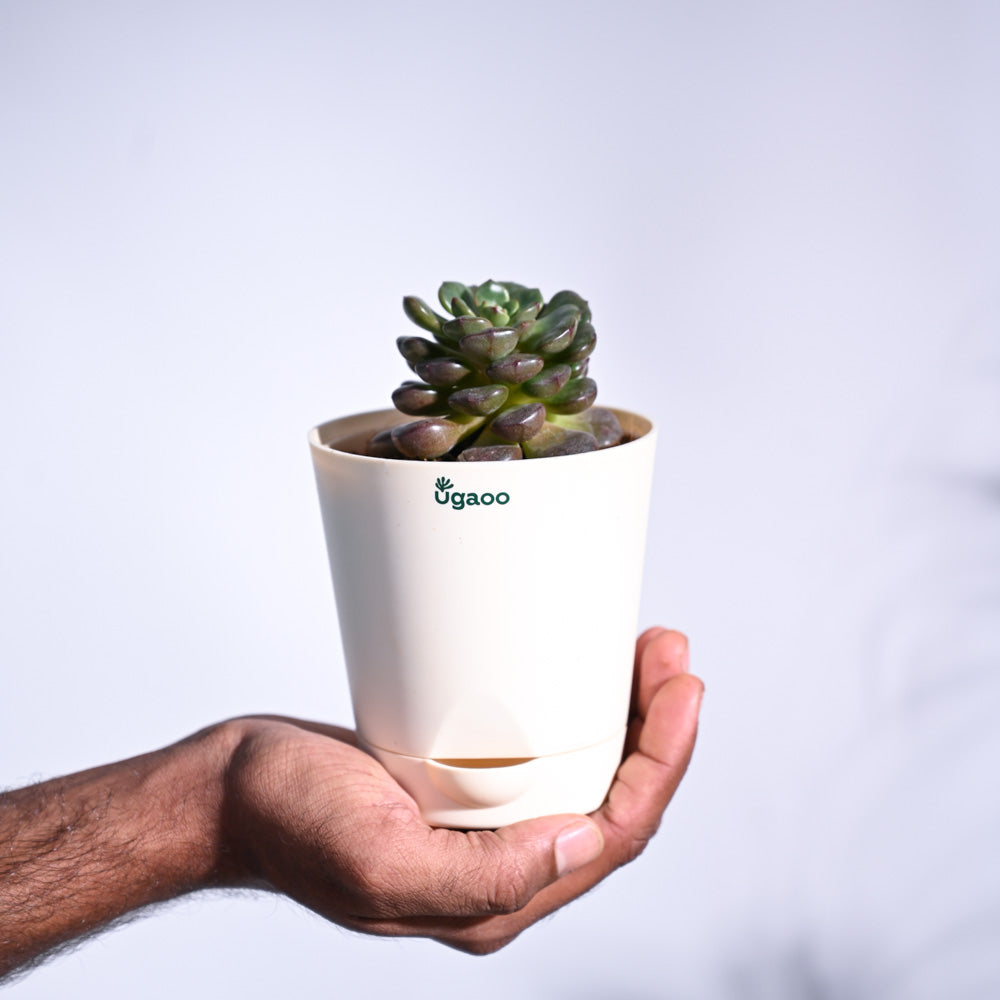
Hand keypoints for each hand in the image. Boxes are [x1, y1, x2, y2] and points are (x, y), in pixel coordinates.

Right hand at [219, 627, 702, 953]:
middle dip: (660, 731)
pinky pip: (545, 755)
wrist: (231, 790)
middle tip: (671, 656)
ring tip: (647, 654)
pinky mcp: (463, 787)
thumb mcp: (378, 858)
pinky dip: (579, 714)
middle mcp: (500, 867)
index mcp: (494, 897)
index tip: (682, 690)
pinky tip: (582, 676)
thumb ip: (484, 878)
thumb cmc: (289, 822)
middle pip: (616, 803)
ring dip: (630, 718)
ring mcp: (484, 827)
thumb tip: (579, 843)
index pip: (615, 834)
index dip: (664, 763)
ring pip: (588, 777)